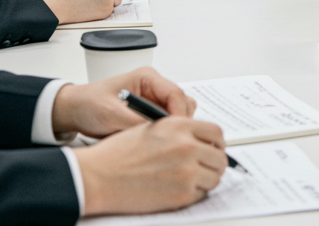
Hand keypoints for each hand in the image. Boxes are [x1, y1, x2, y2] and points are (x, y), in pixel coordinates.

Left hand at [52, 66, 195, 138]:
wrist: (76, 110)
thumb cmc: (89, 105)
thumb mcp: (111, 114)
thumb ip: (136, 123)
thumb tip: (158, 135)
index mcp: (148, 78)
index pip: (176, 93)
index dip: (179, 114)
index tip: (176, 133)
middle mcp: (155, 87)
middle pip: (183, 104)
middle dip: (178, 123)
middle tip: (167, 141)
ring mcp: (155, 101)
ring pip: (178, 115)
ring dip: (172, 129)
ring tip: (157, 142)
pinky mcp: (152, 114)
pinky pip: (167, 125)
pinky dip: (164, 134)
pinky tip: (152, 143)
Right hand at [74, 117, 226, 215]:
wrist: (98, 176)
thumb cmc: (117, 153)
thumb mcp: (151, 128)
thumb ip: (179, 131)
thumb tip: (201, 141)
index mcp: (179, 126)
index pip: (216, 133)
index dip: (216, 143)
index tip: (213, 149)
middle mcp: (186, 145)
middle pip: (220, 157)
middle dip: (213, 164)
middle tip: (204, 168)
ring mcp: (186, 170)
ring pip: (214, 177)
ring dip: (205, 180)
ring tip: (188, 180)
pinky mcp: (182, 193)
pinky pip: (201, 194)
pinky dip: (193, 194)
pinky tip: (175, 190)